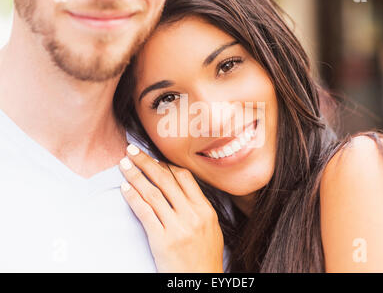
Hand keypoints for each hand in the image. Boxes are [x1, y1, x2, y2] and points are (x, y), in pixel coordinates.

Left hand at [119, 144, 223, 272]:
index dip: (166, 164)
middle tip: (132, 150)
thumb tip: (179, 187)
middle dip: (146, 162)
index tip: (153, 158)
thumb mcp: (211, 228)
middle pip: (166, 180)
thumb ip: (197, 207)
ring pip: (153, 193)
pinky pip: (145, 213)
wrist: (200, 282)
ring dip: (136, 176)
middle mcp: (192, 215)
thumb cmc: (205, 256)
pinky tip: (125, 188)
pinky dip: (133, 198)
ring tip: (124, 164)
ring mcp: (177, 227)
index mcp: (205, 210)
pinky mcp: (162, 240)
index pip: (184, 177)